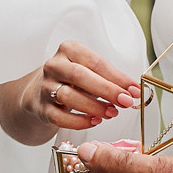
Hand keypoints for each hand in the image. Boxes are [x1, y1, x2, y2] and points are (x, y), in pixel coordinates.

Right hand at [22, 40, 142, 134]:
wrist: (39, 93)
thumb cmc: (71, 80)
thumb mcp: (88, 71)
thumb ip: (109, 78)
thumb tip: (132, 90)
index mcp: (69, 50)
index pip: (95, 62)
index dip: (117, 77)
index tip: (134, 89)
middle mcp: (54, 66)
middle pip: (79, 76)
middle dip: (107, 90)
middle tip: (126, 102)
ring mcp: (45, 87)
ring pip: (68, 96)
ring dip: (94, 107)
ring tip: (111, 113)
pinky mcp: (41, 108)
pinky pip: (59, 117)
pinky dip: (79, 121)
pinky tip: (94, 121)